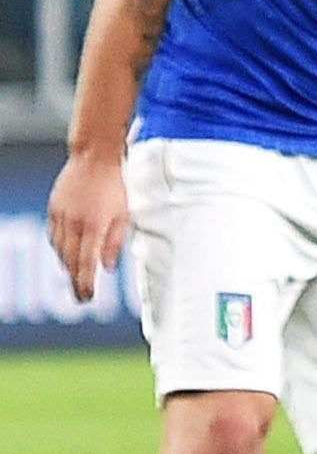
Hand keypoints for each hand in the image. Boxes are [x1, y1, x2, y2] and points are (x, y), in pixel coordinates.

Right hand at [46, 151, 127, 301]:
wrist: (96, 155)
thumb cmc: (117, 183)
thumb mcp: (125, 213)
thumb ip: (115, 242)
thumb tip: (107, 267)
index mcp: (92, 226)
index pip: (85, 264)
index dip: (85, 283)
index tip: (87, 298)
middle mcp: (72, 223)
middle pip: (68, 260)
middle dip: (75, 280)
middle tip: (81, 296)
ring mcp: (60, 215)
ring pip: (59, 249)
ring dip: (66, 264)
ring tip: (75, 276)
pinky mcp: (54, 207)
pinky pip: (53, 234)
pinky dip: (59, 247)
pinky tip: (66, 252)